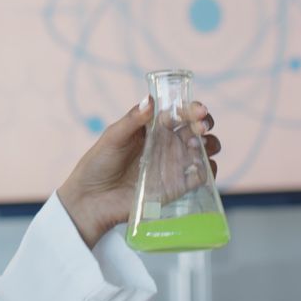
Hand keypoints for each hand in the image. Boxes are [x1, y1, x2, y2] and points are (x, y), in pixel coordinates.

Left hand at [57, 98, 220, 248]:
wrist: (91, 200)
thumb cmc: (98, 164)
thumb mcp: (112, 138)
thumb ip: (132, 120)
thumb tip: (150, 100)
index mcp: (152, 128)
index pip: (177, 113)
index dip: (191, 109)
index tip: (197, 110)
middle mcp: (166, 144)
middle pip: (195, 130)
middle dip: (204, 125)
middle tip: (201, 128)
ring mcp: (173, 165)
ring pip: (203, 151)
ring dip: (209, 145)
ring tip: (196, 147)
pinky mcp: (176, 187)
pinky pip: (200, 177)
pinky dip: (208, 170)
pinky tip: (202, 167)